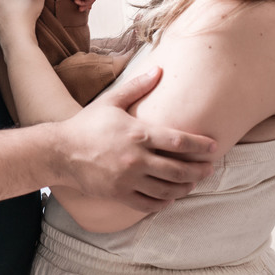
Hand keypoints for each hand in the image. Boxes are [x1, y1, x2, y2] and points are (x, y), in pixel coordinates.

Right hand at [58, 67, 216, 212]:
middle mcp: (136, 158)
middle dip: (199, 170)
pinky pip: (148, 203)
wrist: (60, 151)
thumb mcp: (112, 102)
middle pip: (178, 169)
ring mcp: (128, 178)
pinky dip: (163, 202)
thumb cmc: (87, 124)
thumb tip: (159, 70)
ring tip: (193, 183)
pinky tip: (170, 197)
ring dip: (185, 187)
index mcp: (138, 133)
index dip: (199, 145)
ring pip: (166, 189)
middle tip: (209, 168)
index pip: (178, 141)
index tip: (214, 146)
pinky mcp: (119, 194)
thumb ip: (137, 87)